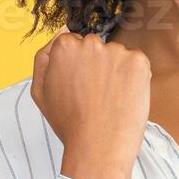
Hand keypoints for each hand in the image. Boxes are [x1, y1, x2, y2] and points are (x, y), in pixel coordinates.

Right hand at [30, 26, 151, 178]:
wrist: (98, 148)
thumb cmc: (68, 123)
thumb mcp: (40, 91)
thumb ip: (44, 57)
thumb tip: (61, 31)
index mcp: (64, 47)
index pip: (74, 44)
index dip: (79, 68)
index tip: (80, 88)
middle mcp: (90, 43)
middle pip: (97, 48)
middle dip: (98, 66)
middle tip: (96, 97)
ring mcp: (116, 51)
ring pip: (118, 56)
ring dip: (117, 72)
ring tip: (110, 101)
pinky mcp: (138, 62)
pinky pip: (137, 64)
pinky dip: (135, 79)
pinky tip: (125, 99)